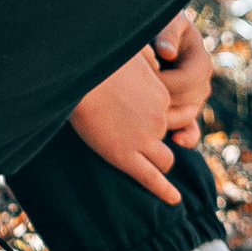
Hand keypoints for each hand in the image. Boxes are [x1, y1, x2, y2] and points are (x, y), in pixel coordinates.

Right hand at [70, 47, 183, 202]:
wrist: (77, 75)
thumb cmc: (98, 59)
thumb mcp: (133, 51)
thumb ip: (149, 59)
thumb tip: (156, 58)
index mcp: (163, 93)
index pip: (174, 112)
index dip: (164, 117)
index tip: (152, 117)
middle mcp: (159, 118)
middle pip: (172, 136)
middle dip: (163, 139)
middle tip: (147, 141)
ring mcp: (144, 139)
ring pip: (166, 160)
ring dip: (161, 162)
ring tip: (152, 167)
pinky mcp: (124, 155)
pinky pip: (150, 178)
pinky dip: (164, 190)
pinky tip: (174, 199)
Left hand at [152, 12, 212, 148]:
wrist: (152, 39)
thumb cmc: (159, 27)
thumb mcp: (166, 22)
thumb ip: (167, 35)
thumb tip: (167, 53)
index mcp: (201, 63)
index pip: (186, 81)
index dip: (164, 82)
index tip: (142, 77)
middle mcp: (202, 84)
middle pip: (187, 102)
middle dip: (163, 102)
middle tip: (136, 99)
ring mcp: (194, 100)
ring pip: (186, 117)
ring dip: (169, 120)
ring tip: (148, 121)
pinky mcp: (184, 111)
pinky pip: (190, 129)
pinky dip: (186, 136)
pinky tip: (175, 141)